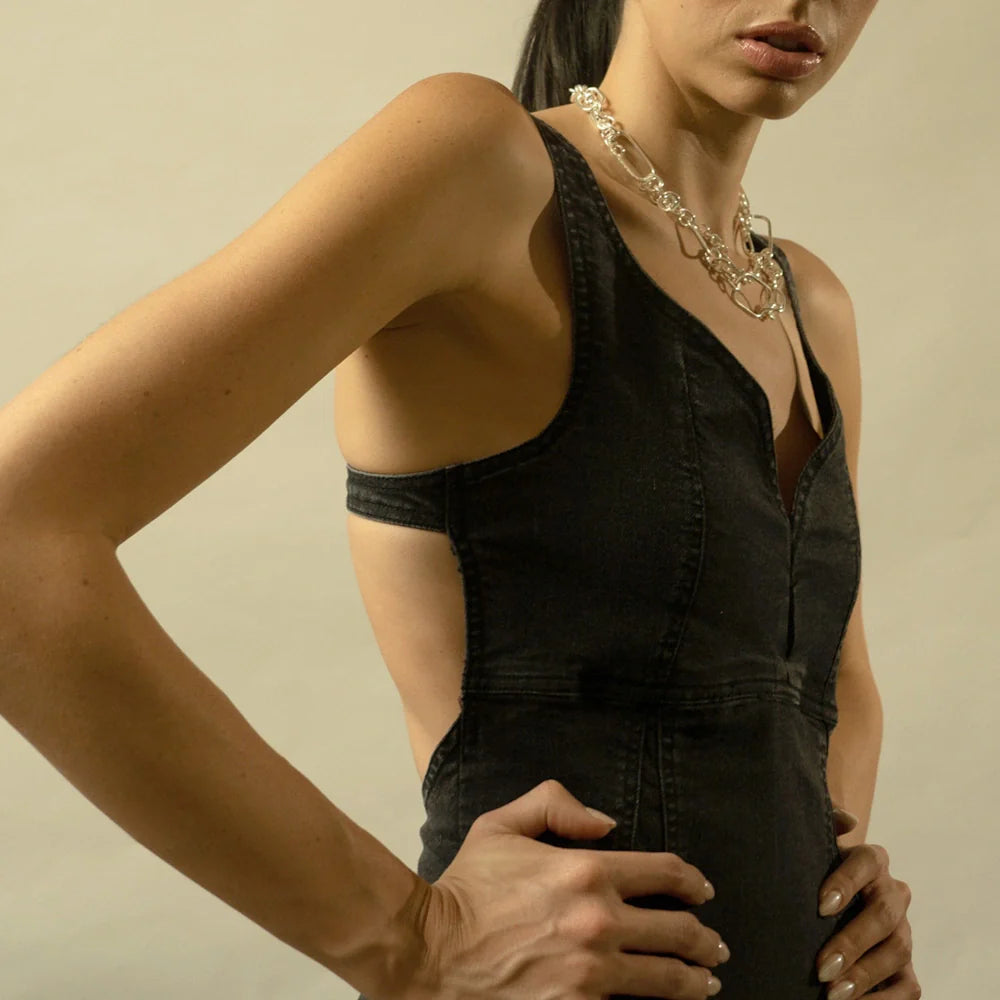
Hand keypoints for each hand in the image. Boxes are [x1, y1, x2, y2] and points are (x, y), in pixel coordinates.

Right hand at [415, 778, 729, 999]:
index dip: (692, 880)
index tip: (702, 889)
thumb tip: (606, 822)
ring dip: (695, 979)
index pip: (664, 873)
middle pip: (678, 931)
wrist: (431, 951)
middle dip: (704, 938)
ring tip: (707, 980)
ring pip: (667, 978)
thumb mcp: (502, 824)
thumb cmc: (467, 887)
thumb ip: (556, 803)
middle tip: (714, 944)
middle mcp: (599, 921)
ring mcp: (591, 972)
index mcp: (585, 870)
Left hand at [814, 805, 920, 998]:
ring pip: (896, 951)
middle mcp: (893, 894)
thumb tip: (848, 820)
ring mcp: (904, 931)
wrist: (826, 907)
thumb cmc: (814, 872)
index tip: (820, 906)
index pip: (866, 862)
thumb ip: (824, 825)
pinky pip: (908, 988)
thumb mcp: (813, 848)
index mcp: (872, 861)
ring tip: (832, 994)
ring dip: (864, 976)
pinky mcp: (907, 968)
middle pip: (882, 915)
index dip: (845, 883)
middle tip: (821, 967)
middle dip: (852, 942)